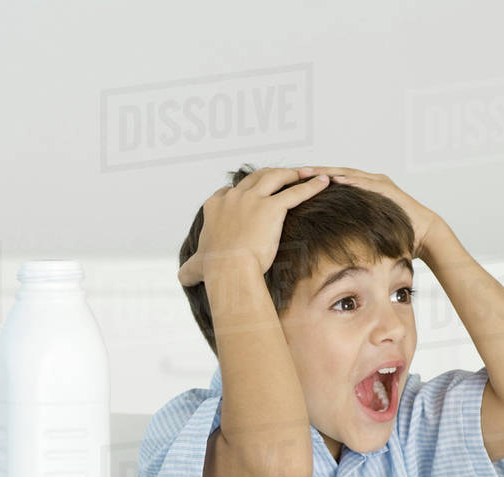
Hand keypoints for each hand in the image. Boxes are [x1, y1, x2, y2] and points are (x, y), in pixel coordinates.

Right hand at [177, 167, 330, 286]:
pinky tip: (323, 182)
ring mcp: (253, 200)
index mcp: (214, 207)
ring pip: (275, 177)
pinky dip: (311, 185)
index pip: (226, 192)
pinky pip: (296, 192)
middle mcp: (233, 197)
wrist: (229, 269)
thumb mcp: (196, 267)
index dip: (238, 192)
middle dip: (269, 175)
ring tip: (304, 174)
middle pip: (254, 178)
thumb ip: (189, 268)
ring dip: (290, 173)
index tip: (246, 194)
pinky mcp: (273, 207)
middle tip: (282, 176)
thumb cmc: (214, 269)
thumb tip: (181, 277)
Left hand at [295, 166, 440, 260]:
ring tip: (306, 172)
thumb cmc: (393, 235)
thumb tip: (323, 243)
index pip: (332, 182)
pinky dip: (350, 180)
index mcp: (361, 189)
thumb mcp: (364, 230)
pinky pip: (365, 183)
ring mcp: (378, 182)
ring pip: (347, 173)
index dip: (311, 181)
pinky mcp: (386, 188)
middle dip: (314, 172)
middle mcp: (368, 181)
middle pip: (335, 173)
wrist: (423, 234)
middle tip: (292, 171)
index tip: (291, 181)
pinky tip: (334, 179)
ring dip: (326, 172)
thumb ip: (347, 229)